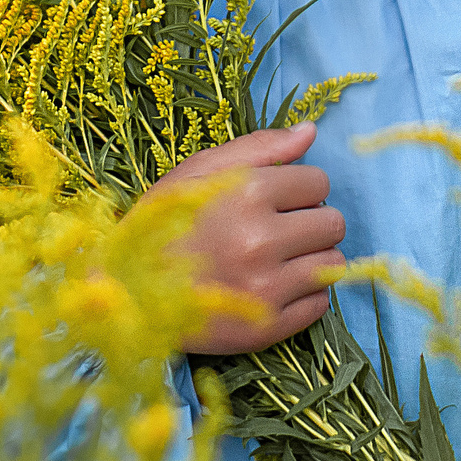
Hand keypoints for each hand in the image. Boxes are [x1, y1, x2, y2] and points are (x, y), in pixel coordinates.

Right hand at [146, 121, 345, 354]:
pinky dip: (304, 294)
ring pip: (333, 264)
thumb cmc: (161, 225)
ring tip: (277, 258)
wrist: (126, 295)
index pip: (319, 182)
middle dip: (311, 221)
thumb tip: (311, 131)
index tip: (276, 199)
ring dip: (312, 258)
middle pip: (334, 223)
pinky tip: (273, 286)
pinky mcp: (267, 328)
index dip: (299, 188)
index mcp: (247, 193)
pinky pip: (320, 304)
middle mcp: (261, 240)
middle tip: (278, 230)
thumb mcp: (198, 171)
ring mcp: (266, 288)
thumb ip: (259, 147)